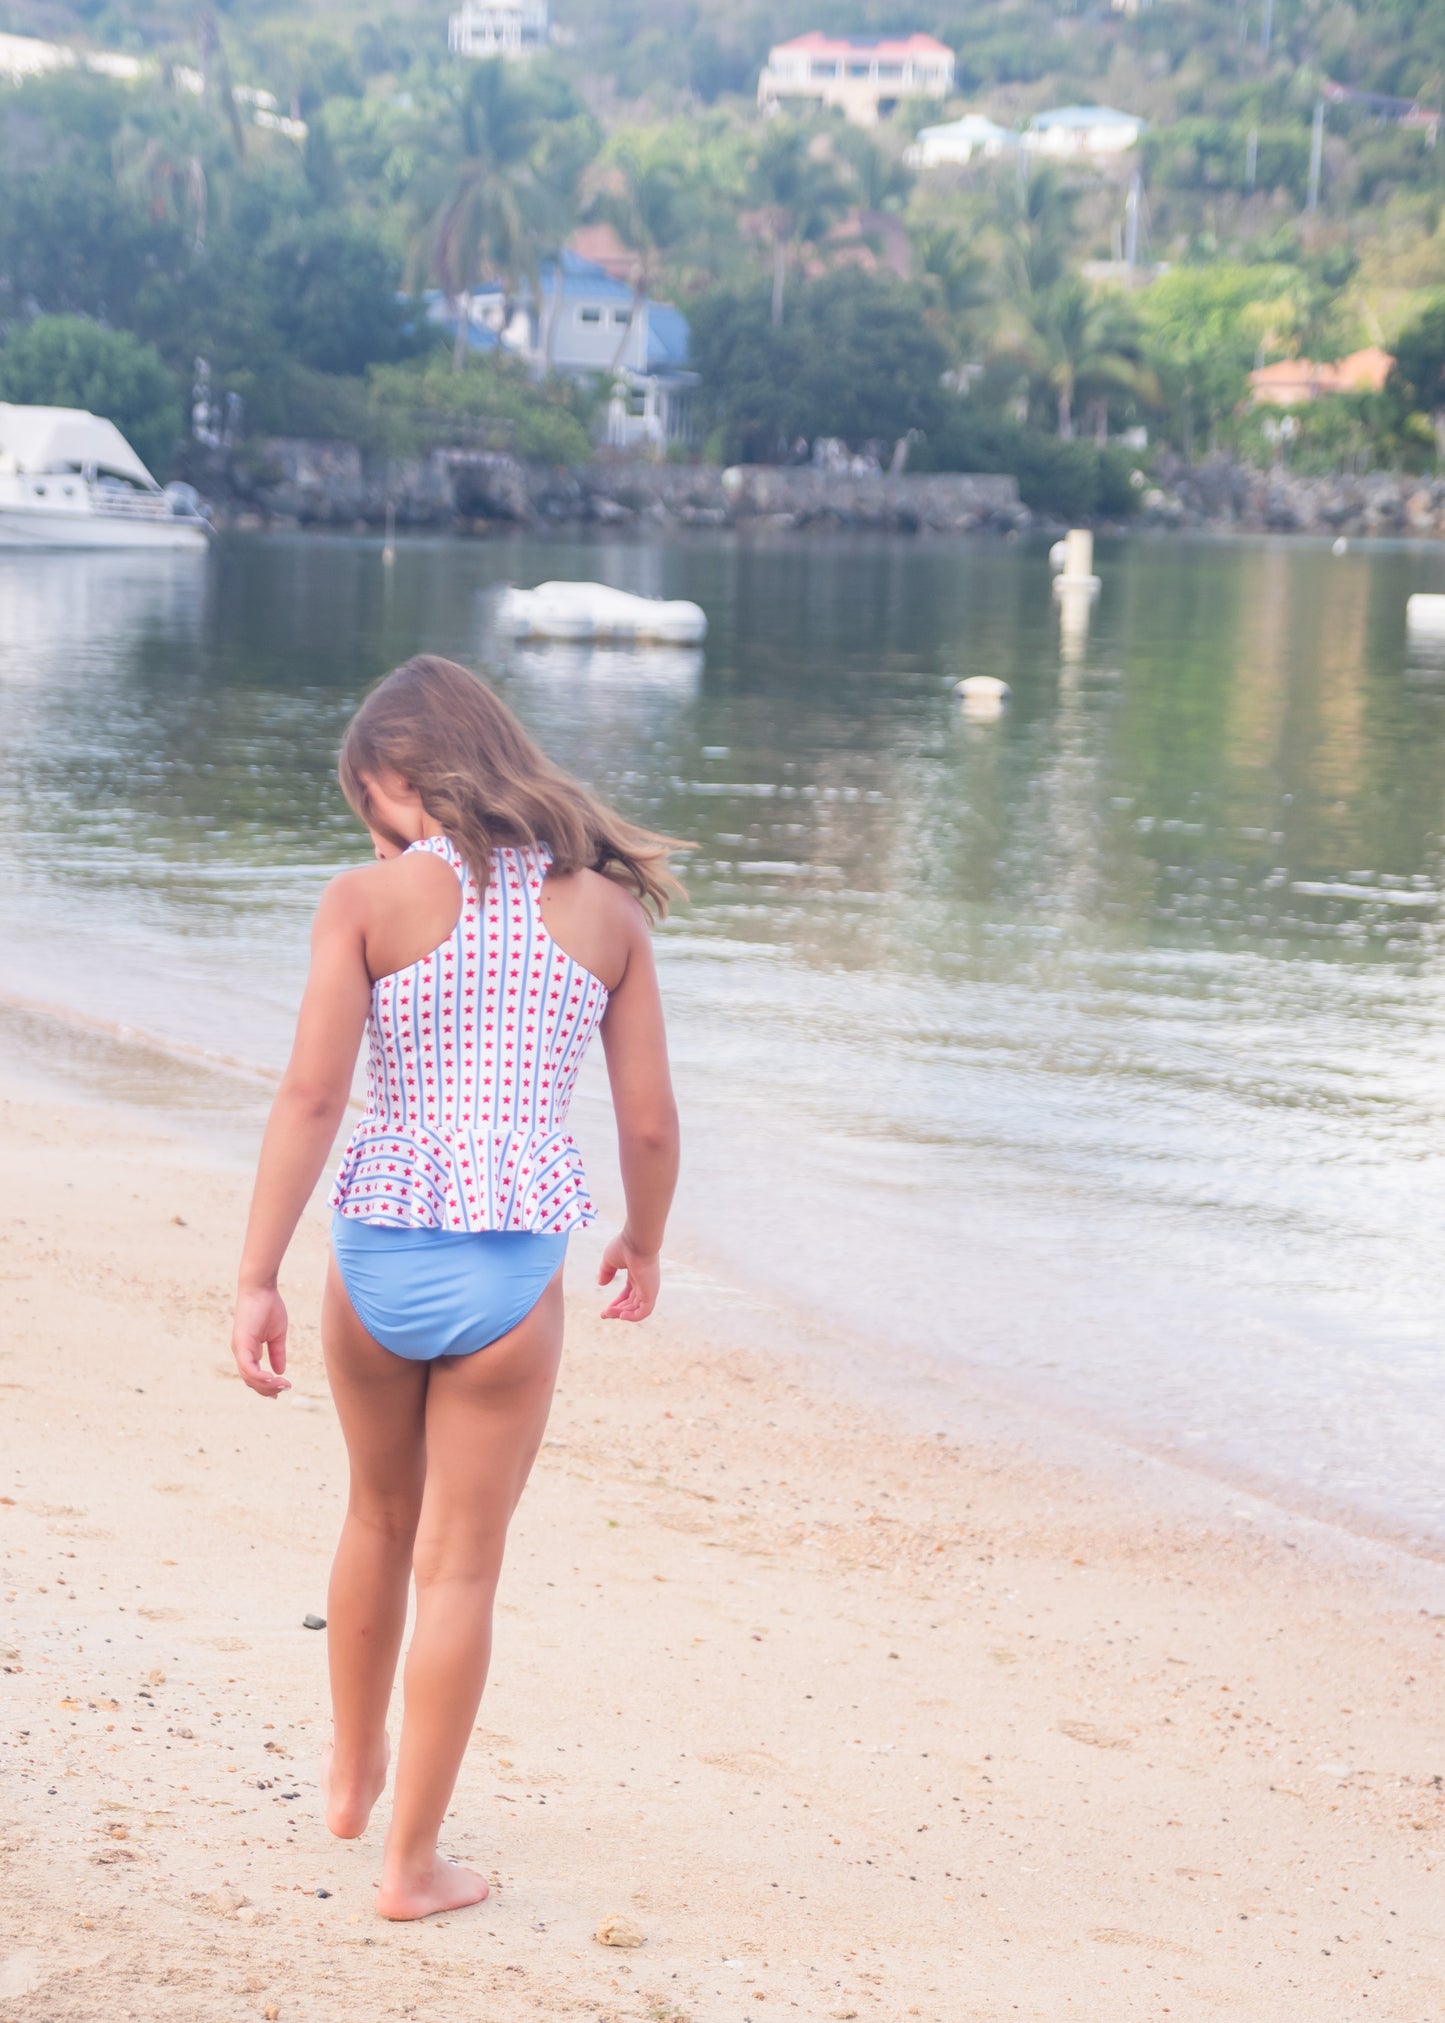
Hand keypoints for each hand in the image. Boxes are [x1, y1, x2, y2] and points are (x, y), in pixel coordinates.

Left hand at [231, 1283, 291, 1397]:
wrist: (260, 1288)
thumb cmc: (268, 1307)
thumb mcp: (277, 1335)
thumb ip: (277, 1353)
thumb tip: (281, 1371)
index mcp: (248, 1350)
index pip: (254, 1376)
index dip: (267, 1386)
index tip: (282, 1390)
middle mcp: (241, 1352)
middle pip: (250, 1381)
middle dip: (267, 1389)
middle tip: (285, 1390)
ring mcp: (240, 1349)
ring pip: (249, 1377)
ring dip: (266, 1385)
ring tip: (283, 1385)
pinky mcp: (242, 1343)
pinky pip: (248, 1366)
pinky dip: (259, 1376)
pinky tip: (273, 1379)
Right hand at [597, 1232, 659, 1322]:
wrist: (637, 1240)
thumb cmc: (624, 1246)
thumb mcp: (609, 1260)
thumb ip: (606, 1272)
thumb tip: (601, 1284)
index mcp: (636, 1275)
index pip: (628, 1295)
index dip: (616, 1303)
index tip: (604, 1310)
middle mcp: (644, 1283)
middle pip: (632, 1304)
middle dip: (617, 1311)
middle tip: (604, 1314)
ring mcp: (649, 1289)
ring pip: (636, 1309)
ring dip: (621, 1314)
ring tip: (608, 1313)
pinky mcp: (651, 1292)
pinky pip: (644, 1312)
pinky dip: (633, 1317)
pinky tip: (621, 1316)